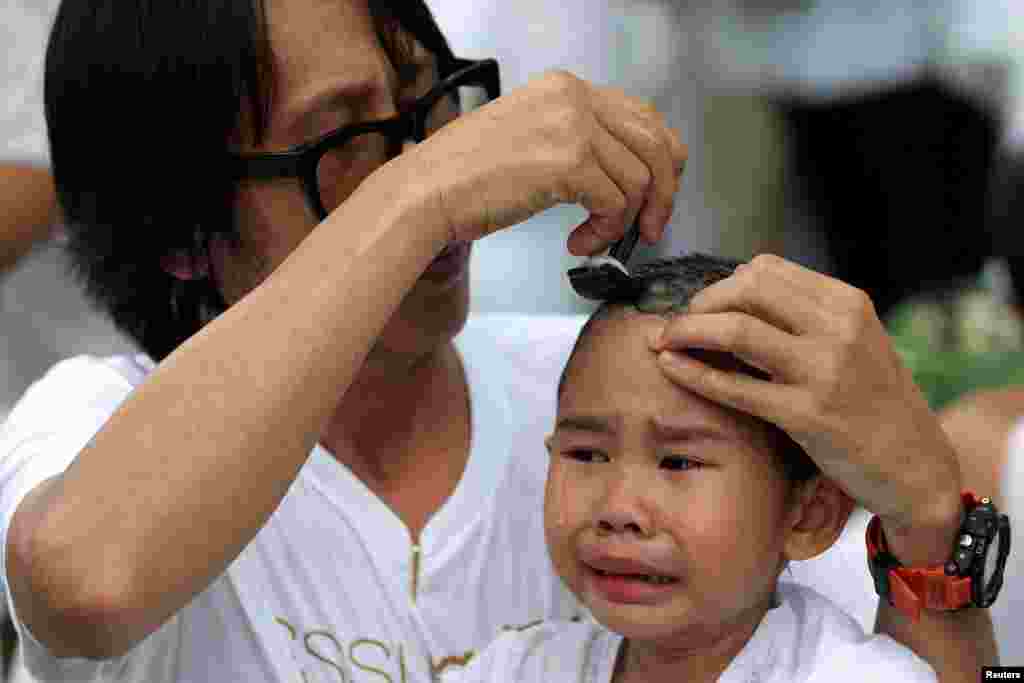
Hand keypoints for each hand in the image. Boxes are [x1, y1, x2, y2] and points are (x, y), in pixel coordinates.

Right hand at [396, 70, 687, 255]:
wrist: (427, 192)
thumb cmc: (468, 178)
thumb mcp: (533, 140)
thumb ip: (579, 143)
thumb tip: (632, 173)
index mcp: (565, 88)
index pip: (644, 117)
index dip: (660, 162)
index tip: (654, 197)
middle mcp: (573, 97)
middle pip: (656, 145)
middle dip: (661, 195)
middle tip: (648, 230)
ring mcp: (572, 126)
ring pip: (639, 180)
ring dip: (622, 223)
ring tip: (591, 239)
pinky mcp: (568, 161)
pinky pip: (616, 204)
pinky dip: (605, 232)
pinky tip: (578, 243)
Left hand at [650, 254, 962, 563]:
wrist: (917, 466)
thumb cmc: (873, 404)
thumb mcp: (851, 343)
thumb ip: (802, 318)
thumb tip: (729, 301)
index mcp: (846, 303)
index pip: (764, 270)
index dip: (720, 286)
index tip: (700, 309)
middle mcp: (838, 328)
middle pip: (745, 288)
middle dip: (698, 304)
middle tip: (677, 326)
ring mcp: (824, 371)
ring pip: (736, 330)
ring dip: (687, 332)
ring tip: (663, 343)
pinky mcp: (808, 415)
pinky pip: (736, 386)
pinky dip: (694, 373)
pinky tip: (670, 368)